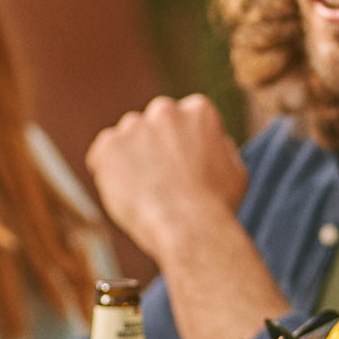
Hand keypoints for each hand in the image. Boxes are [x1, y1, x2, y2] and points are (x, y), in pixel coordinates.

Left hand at [85, 94, 247, 262]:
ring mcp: (133, 126)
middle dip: (154, 149)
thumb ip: (221, 148)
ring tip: (146, 194)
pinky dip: (109, 173)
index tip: (183, 171)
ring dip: (131, 161)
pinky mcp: (107, 146)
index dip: (182, 149)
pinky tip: (127, 194)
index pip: (183, 121)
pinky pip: (102, 157)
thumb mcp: (236, 171)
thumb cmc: (216, 206)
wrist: (187, 228)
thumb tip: (215, 142)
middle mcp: (164, 110)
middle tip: (161, 182)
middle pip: (153, 126)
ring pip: (127, 141)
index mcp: (198, 110)